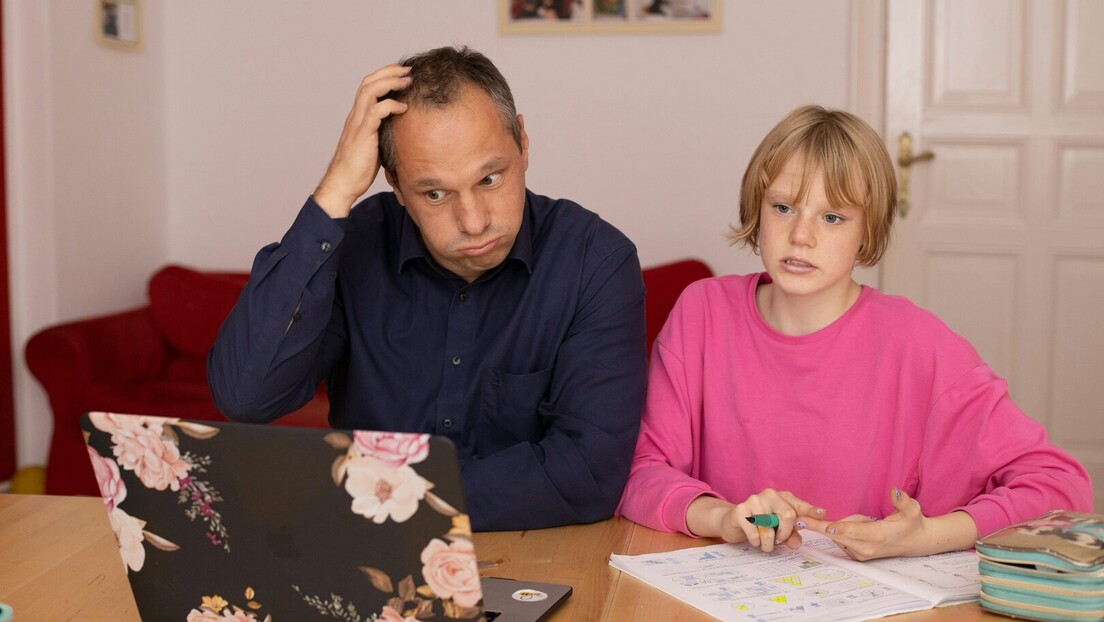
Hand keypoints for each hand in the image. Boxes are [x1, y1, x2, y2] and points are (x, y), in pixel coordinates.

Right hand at [314, 65, 411, 217]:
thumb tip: (402, 127)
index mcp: (358, 116)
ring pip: (370, 91)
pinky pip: (376, 112)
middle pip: (368, 82)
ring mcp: (358, 124)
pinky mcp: (362, 135)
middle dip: (389, 72)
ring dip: (390, 83)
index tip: (403, 73)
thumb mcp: (374, 143)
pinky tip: (404, 108)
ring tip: (407, 82)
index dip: (384, 75)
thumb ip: (382, 131)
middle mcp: (356, 115)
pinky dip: (391, 106)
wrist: (343, 183)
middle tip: (408, 70)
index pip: (368, 86)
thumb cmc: (359, 168)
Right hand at [686, 489, 825, 553]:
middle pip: (788, 514)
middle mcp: (769, 495)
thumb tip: (796, 543)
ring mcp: (753, 500)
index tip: (822, 514)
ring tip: (765, 544)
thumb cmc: (761, 525)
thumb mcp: (779, 530)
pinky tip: (753, 539)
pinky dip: (756, 542)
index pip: (799, 505)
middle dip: (785, 533)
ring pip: (769, 528)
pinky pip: (753, 533)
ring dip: (768, 543)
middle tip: (779, 540)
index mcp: (782, 497)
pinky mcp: (740, 511)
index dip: (811, 510)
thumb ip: (791, 536)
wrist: (734, 522)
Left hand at [801, 487, 977, 559]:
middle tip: (799, 519)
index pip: (854, 532)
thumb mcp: (912, 509)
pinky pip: (840, 539)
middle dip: (818, 526)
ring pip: (838, 535)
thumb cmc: (912, 522)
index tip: (825, 526)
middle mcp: (866, 548)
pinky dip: (843, 529)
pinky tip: (860, 525)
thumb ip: (903, 500)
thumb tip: (894, 491)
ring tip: (866, 519)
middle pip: (837, 536)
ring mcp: (860, 554)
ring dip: (841, 523)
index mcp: (878, 536)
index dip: (839, 528)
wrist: (915, 542)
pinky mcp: (856, 556)